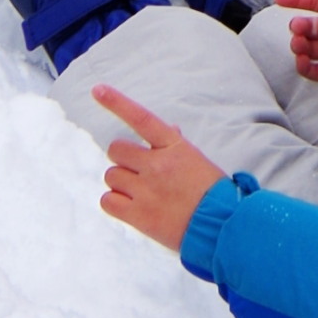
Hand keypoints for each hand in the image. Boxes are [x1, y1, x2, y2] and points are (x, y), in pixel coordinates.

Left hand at [93, 85, 226, 250]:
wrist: (221, 227)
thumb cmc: (214, 193)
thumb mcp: (199, 161)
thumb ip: (177, 145)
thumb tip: (170, 128)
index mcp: (175, 148)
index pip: (141, 118)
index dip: (117, 103)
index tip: (97, 89)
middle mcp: (157, 165)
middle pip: (116, 150)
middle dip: (123, 160)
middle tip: (138, 173)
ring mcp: (146, 190)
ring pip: (111, 176)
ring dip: (121, 184)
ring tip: (141, 194)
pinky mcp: (138, 215)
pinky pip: (107, 201)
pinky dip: (116, 204)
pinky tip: (132, 207)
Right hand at [274, 0, 317, 85]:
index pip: (313, 3)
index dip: (296, 0)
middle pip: (308, 27)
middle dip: (299, 26)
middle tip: (298, 27)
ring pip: (309, 48)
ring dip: (299, 45)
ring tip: (299, 43)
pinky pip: (316, 70)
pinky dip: (305, 67)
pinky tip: (302, 60)